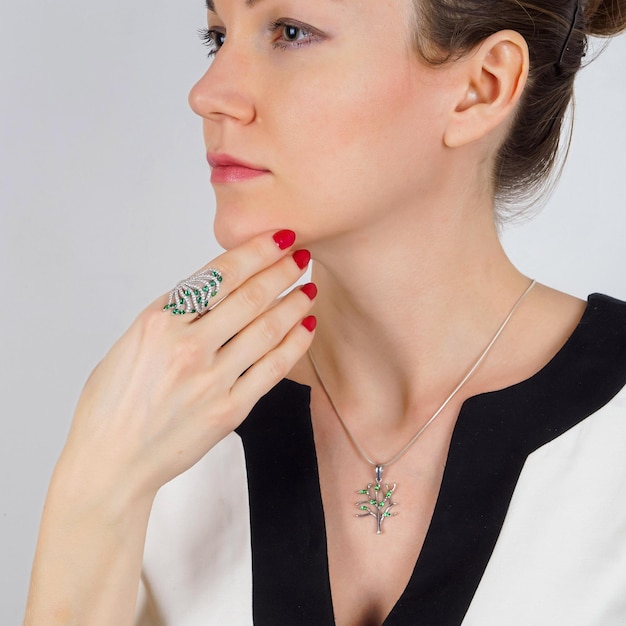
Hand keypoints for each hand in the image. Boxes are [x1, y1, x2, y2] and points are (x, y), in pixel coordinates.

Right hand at [60, 229, 315, 500]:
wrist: (110, 463)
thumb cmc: (112, 404)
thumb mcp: (132, 343)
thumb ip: (174, 315)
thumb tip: (216, 290)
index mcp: (158, 323)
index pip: (219, 275)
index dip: (256, 251)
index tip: (278, 238)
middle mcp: (186, 347)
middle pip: (250, 297)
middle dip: (282, 271)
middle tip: (300, 257)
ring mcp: (210, 380)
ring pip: (267, 330)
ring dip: (294, 304)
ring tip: (308, 289)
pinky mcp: (228, 410)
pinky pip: (273, 369)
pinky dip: (295, 344)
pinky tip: (306, 327)